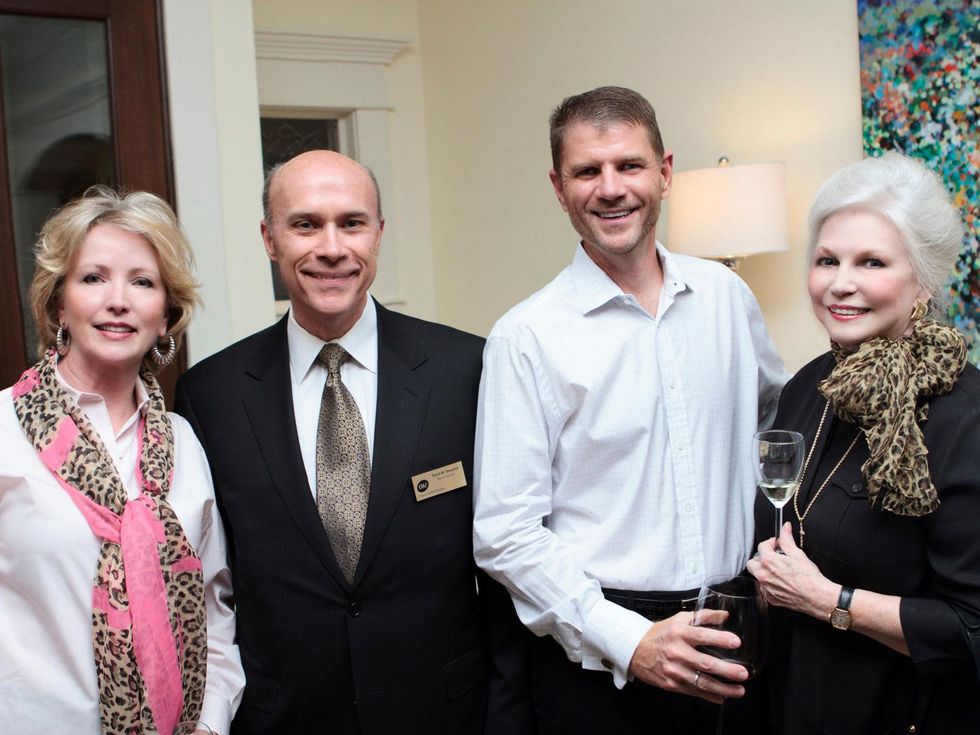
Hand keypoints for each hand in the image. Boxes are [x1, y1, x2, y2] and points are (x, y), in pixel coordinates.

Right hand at [627, 609, 746, 703]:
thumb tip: (724, 615)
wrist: (636, 650)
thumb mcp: (679, 619)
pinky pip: (694, 692)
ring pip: (702, 683)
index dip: (720, 639)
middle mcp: (676, 652)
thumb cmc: (660, 634)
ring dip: (723, 688)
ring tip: (739, 690)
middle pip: (705, 663)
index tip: (736, 642)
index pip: (702, 635)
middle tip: (743, 673)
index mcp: (679, 633)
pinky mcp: (672, 684)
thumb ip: (703, 616)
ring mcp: (674, 670)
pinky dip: (710, 696)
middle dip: (727, 670)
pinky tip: (722, 696)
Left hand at [747, 522, 838, 619]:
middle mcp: (763, 575)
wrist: (816, 596)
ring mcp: (766, 588)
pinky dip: (769, 584)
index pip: (761, 546)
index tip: (776, 545)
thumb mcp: (797, 553)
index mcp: (768, 561)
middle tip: (773, 557)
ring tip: (778, 570)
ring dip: (764, 571)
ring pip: (757, 576)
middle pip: (752, 562)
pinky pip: (764, 589)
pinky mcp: (770, 598)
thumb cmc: (808, 577)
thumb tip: (784, 528)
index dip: (770, 543)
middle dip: (761, 558)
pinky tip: (781, 582)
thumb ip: (787, 539)